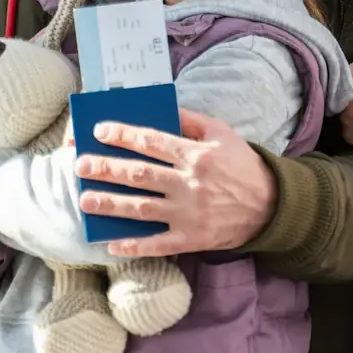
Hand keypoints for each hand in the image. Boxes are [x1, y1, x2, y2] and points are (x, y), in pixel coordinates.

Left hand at [75, 109, 275, 256]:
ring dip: (111, 204)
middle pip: (140, 175)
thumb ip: (191, 120)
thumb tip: (161, 107)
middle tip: (80, 165)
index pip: (152, 142)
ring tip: (85, 200)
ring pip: (142, 208)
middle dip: (107, 169)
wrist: (271, 205)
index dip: (124, 135)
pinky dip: (135, 245)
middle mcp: (190, 184)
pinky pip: (159, 244)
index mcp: (196, 155)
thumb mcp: (223, 133)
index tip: (99, 132)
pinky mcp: (193, 239)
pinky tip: (112, 243)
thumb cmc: (243, 165)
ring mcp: (190, 214)